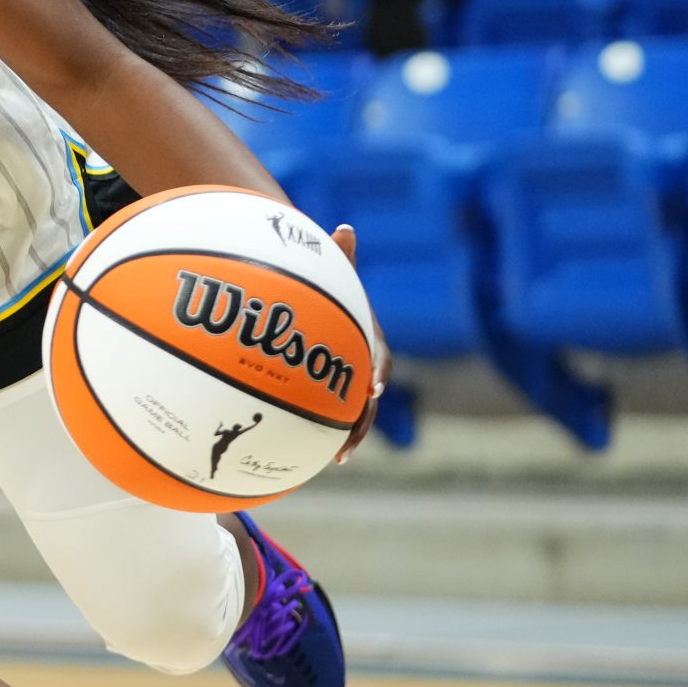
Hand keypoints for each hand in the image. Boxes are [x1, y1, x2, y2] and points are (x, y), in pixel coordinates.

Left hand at [331, 223, 388, 464]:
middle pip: (369, 397)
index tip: (373, 388)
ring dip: (349, 436)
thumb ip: (338, 257)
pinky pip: (331, 414)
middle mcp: (362, 362)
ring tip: (337, 459)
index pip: (380, 357)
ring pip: (354, 413)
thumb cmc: (326, 285)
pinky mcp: (331, 391)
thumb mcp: (332, 272)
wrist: (319, 302)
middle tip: (349, 443)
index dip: (378, 372)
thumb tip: (346, 228)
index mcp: (367, 337)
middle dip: (363, 420)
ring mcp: (348, 380)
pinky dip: (325, 433)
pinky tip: (307, 454)